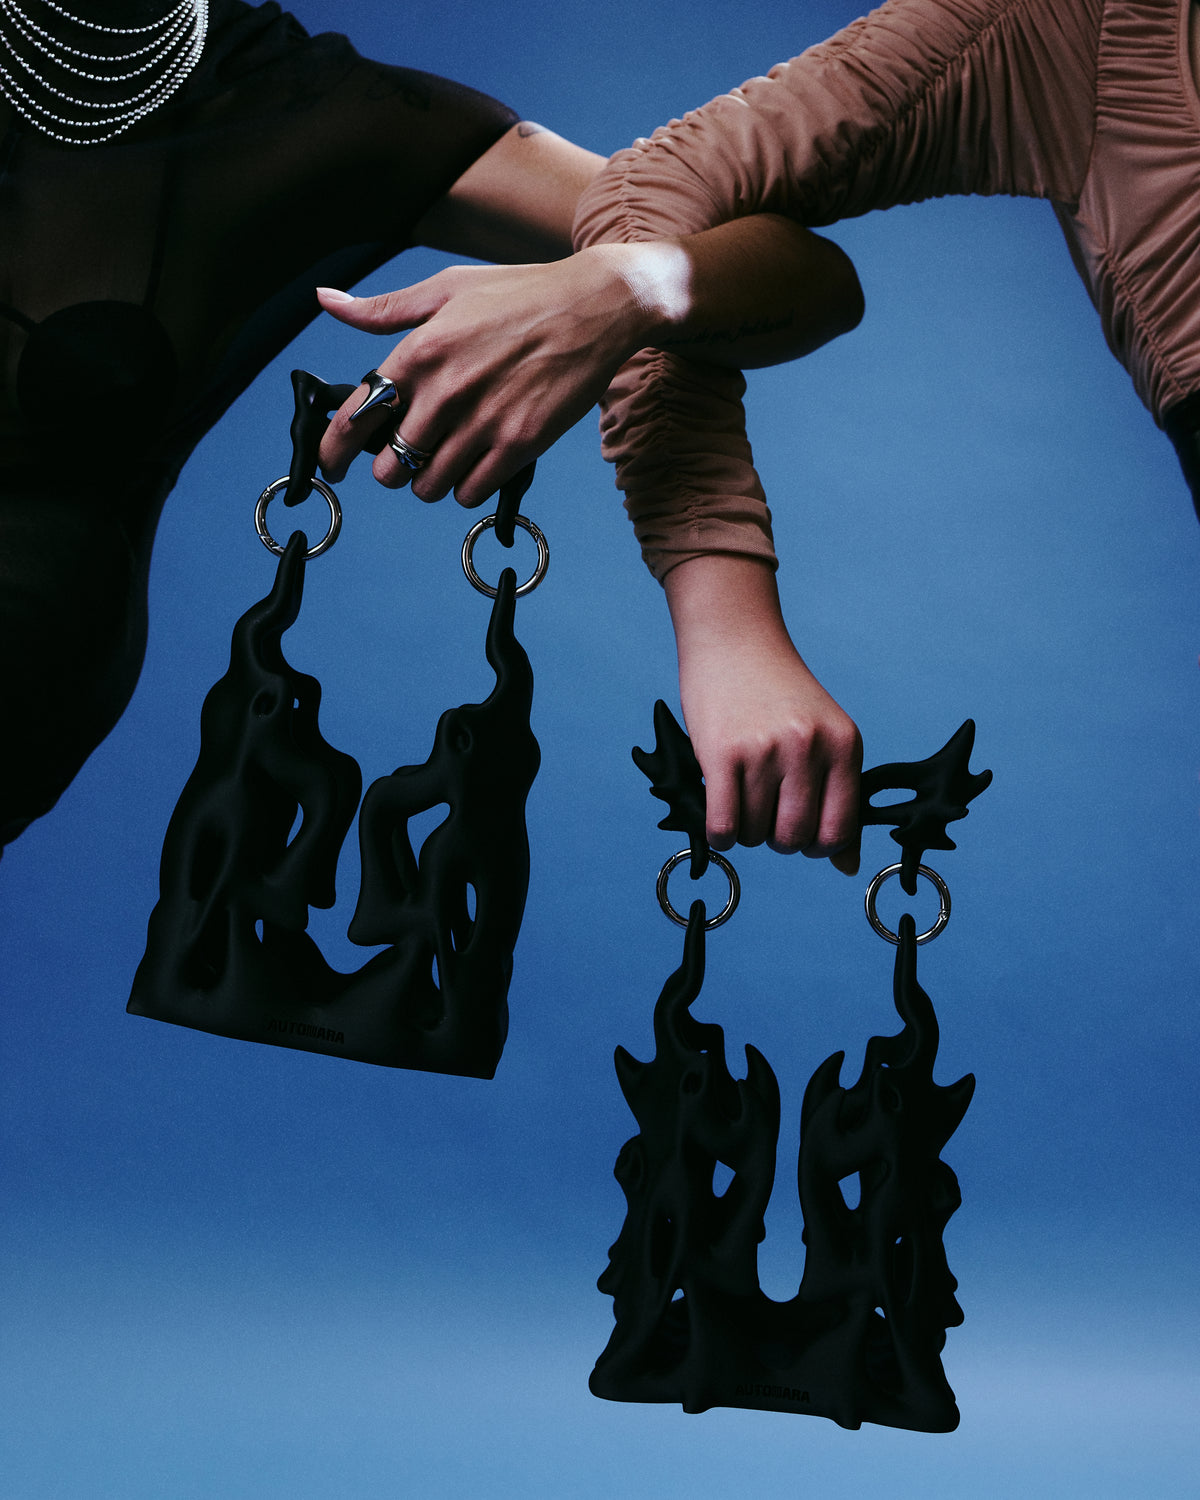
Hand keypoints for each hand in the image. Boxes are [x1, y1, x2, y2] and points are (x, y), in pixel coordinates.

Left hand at [315, 247, 656, 506]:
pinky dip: (467, 488)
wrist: (595, 306)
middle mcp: (447, 391)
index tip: (333, 463)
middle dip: (393, 468)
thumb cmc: (521, 294)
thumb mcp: (446, 288)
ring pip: (430, 487)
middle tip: (408, 457)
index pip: (357, 418)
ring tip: (445, 460)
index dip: (335, 450)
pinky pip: (471, 493)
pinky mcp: (520, 443)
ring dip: (431, 482)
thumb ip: (383, 309)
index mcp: (420, 351)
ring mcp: (484, 421)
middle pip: (391, 467)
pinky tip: (475, 466)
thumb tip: (326, 302)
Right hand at [664, 554, 861, 871]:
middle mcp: (808, 748)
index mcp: (843, 745)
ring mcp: (764, 750)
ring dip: (744, 831)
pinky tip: (718, 818)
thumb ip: (838, 796)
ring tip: (740, 800)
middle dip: (778, 841)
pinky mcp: (722, 753)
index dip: (818, 846)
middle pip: (795, 838)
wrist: (735, 638)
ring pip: (756, 834)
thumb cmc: (778, 693)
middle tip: (764, 817)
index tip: (801, 833)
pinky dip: (720, 835)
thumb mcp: (824, 735)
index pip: (839, 830)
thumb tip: (846, 866)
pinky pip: (723, 825)